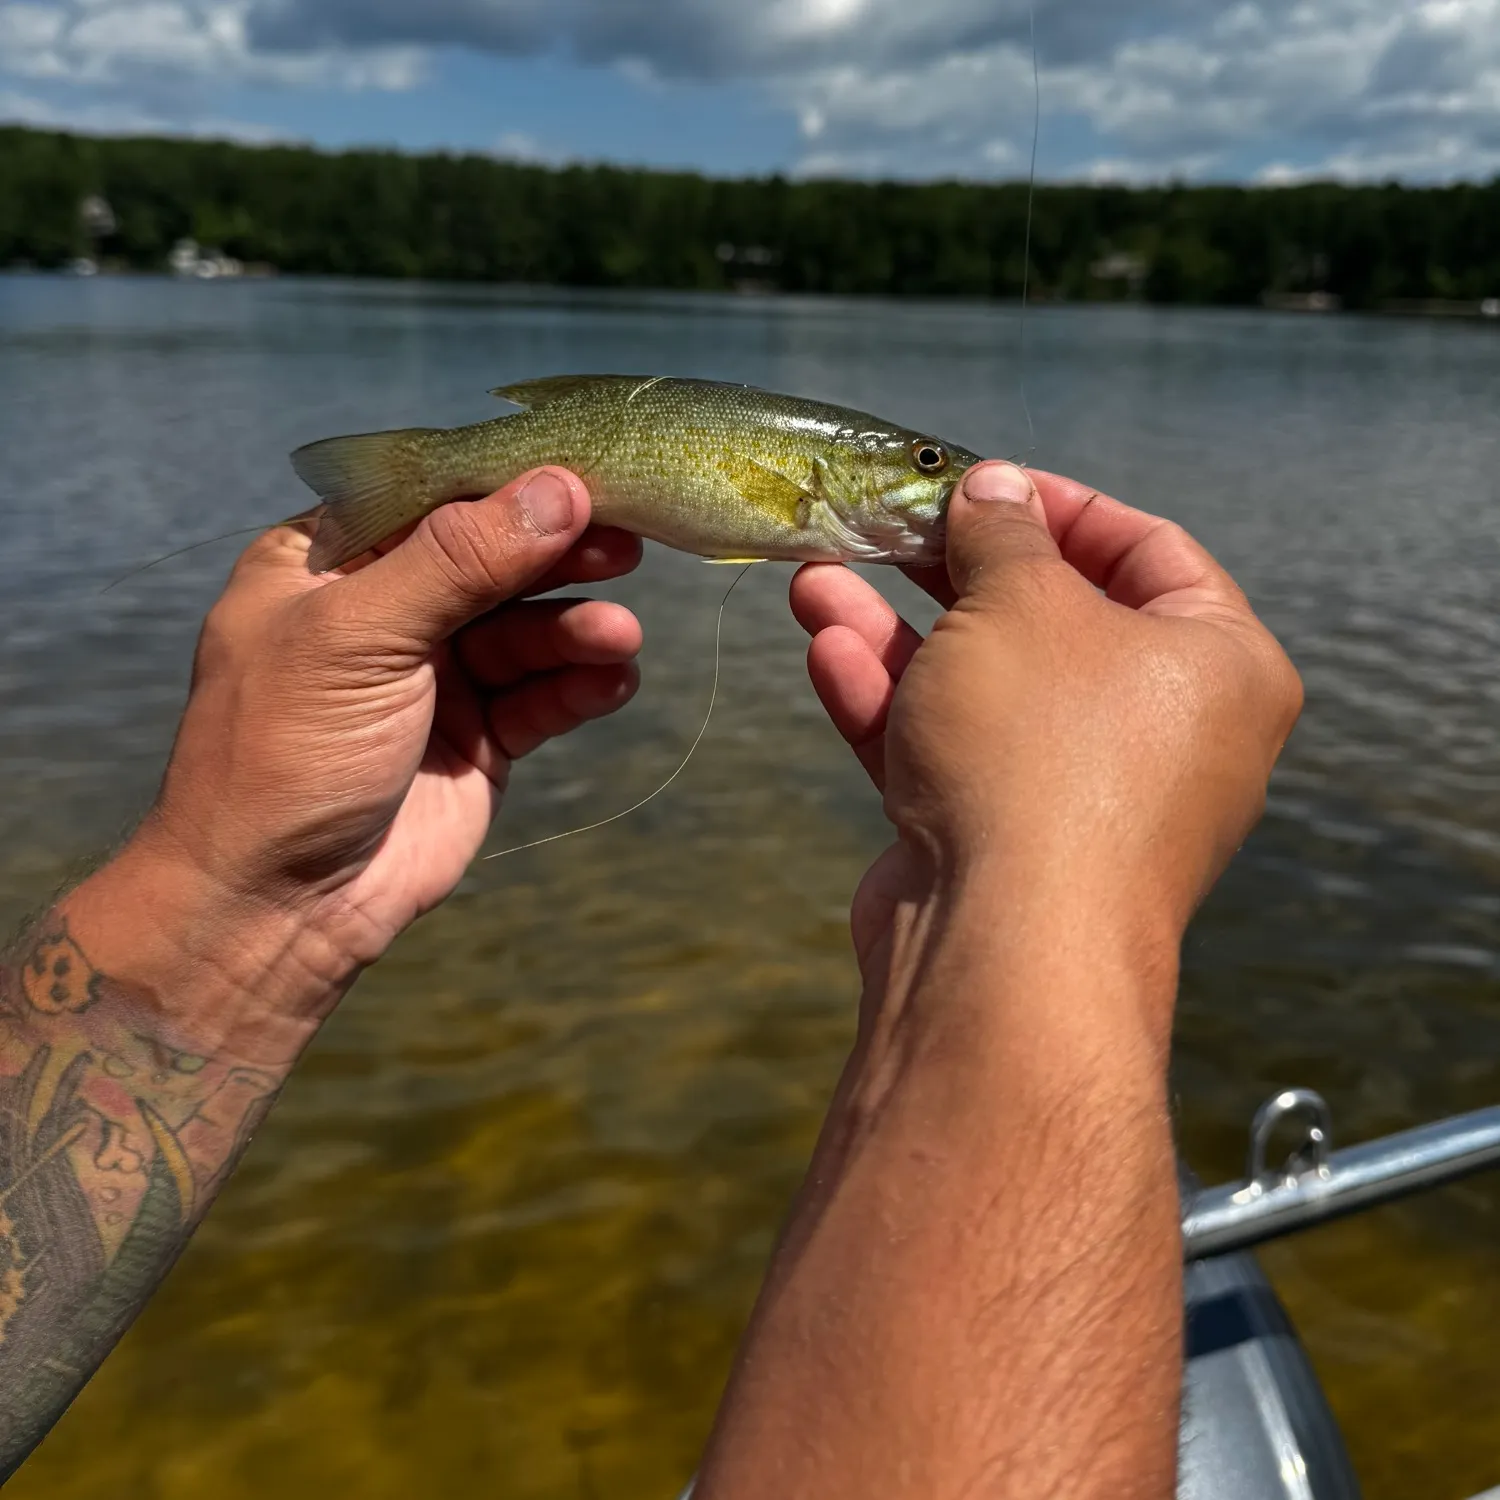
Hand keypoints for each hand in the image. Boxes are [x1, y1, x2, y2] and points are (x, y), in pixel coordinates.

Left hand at [133, 467, 642, 988]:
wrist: (278, 906)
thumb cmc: (286, 752)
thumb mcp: (359, 636)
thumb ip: (460, 559)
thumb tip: (559, 488)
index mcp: (330, 562)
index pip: (433, 497)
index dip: (509, 485)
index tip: (588, 474)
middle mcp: (386, 610)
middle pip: (492, 560)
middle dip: (557, 554)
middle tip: (628, 543)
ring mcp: (436, 677)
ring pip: (525, 630)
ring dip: (575, 629)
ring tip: (619, 638)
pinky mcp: (479, 738)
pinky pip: (541, 695)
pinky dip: (579, 685)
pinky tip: (613, 678)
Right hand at [791, 461, 1302, 1022]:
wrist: (1004, 954)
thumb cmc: (1045, 752)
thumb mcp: (1022, 604)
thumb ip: (1004, 533)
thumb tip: (996, 484)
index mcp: (1218, 667)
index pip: (1149, 551)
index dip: (1059, 505)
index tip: (982, 481)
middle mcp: (1162, 733)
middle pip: (1051, 621)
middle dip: (953, 570)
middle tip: (889, 525)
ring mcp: (1078, 796)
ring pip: (981, 689)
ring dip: (897, 632)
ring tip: (819, 575)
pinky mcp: (1002, 844)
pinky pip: (949, 751)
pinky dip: (890, 702)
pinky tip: (826, 647)